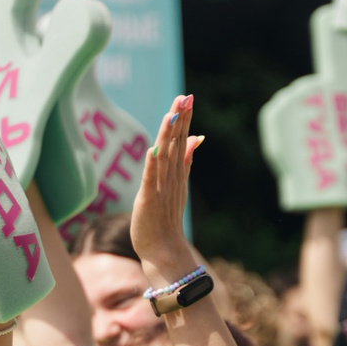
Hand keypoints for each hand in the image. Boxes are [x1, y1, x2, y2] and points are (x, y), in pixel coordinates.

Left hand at [129, 94, 203, 283]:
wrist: (163, 248)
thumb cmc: (167, 217)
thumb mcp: (178, 183)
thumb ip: (186, 159)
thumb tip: (197, 137)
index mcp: (177, 171)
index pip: (182, 140)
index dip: (184, 119)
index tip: (187, 97)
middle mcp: (172, 176)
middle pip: (176, 143)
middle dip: (180, 120)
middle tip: (185, 97)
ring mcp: (161, 188)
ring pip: (165, 157)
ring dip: (168, 137)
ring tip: (171, 115)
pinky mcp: (148, 200)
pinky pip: (150, 180)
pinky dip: (152, 165)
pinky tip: (153, 150)